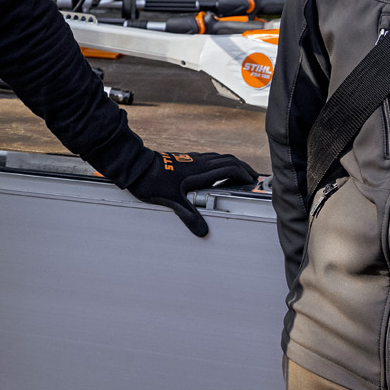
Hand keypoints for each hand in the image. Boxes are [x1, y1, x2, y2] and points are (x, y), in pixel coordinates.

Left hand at [129, 151, 258, 237]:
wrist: (136, 166)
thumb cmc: (152, 181)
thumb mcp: (172, 201)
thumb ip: (189, 217)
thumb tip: (202, 231)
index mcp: (200, 170)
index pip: (230, 168)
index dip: (244, 174)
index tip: (253, 182)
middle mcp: (199, 162)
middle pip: (229, 160)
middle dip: (243, 168)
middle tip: (253, 177)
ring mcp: (192, 159)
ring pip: (219, 158)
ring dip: (232, 164)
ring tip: (239, 174)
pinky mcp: (185, 159)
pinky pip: (209, 159)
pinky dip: (220, 164)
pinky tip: (216, 174)